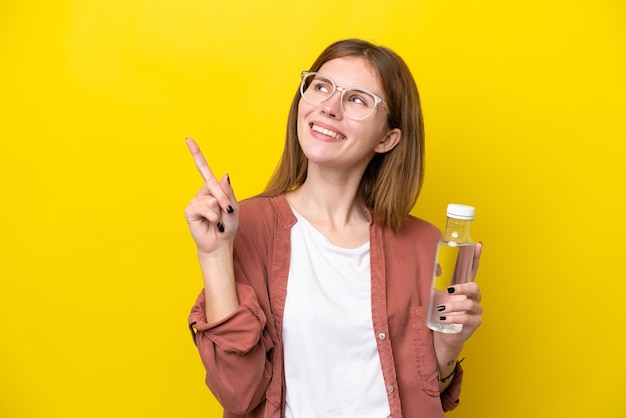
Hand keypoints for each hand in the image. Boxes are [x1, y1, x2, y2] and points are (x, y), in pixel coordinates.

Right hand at [183, 138, 238, 254]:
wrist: (220, 243)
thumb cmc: (228, 225)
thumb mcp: (234, 207)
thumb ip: (229, 192)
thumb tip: (224, 175)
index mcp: (213, 189)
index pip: (204, 169)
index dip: (196, 154)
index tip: (188, 139)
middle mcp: (202, 193)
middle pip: (214, 186)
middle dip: (225, 201)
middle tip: (227, 212)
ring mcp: (195, 201)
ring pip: (211, 199)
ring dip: (219, 212)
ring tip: (217, 220)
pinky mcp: (190, 211)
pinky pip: (204, 207)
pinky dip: (212, 216)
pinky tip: (211, 222)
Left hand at [434, 242, 483, 348]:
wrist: (444, 334)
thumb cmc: (443, 312)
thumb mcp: (438, 295)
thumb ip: (439, 282)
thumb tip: (437, 266)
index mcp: (465, 288)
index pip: (472, 270)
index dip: (476, 257)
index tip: (478, 244)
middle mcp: (473, 297)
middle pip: (475, 287)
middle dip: (463, 287)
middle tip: (449, 290)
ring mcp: (476, 310)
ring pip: (470, 304)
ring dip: (454, 306)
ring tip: (442, 309)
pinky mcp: (474, 323)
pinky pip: (467, 318)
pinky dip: (455, 317)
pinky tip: (445, 319)